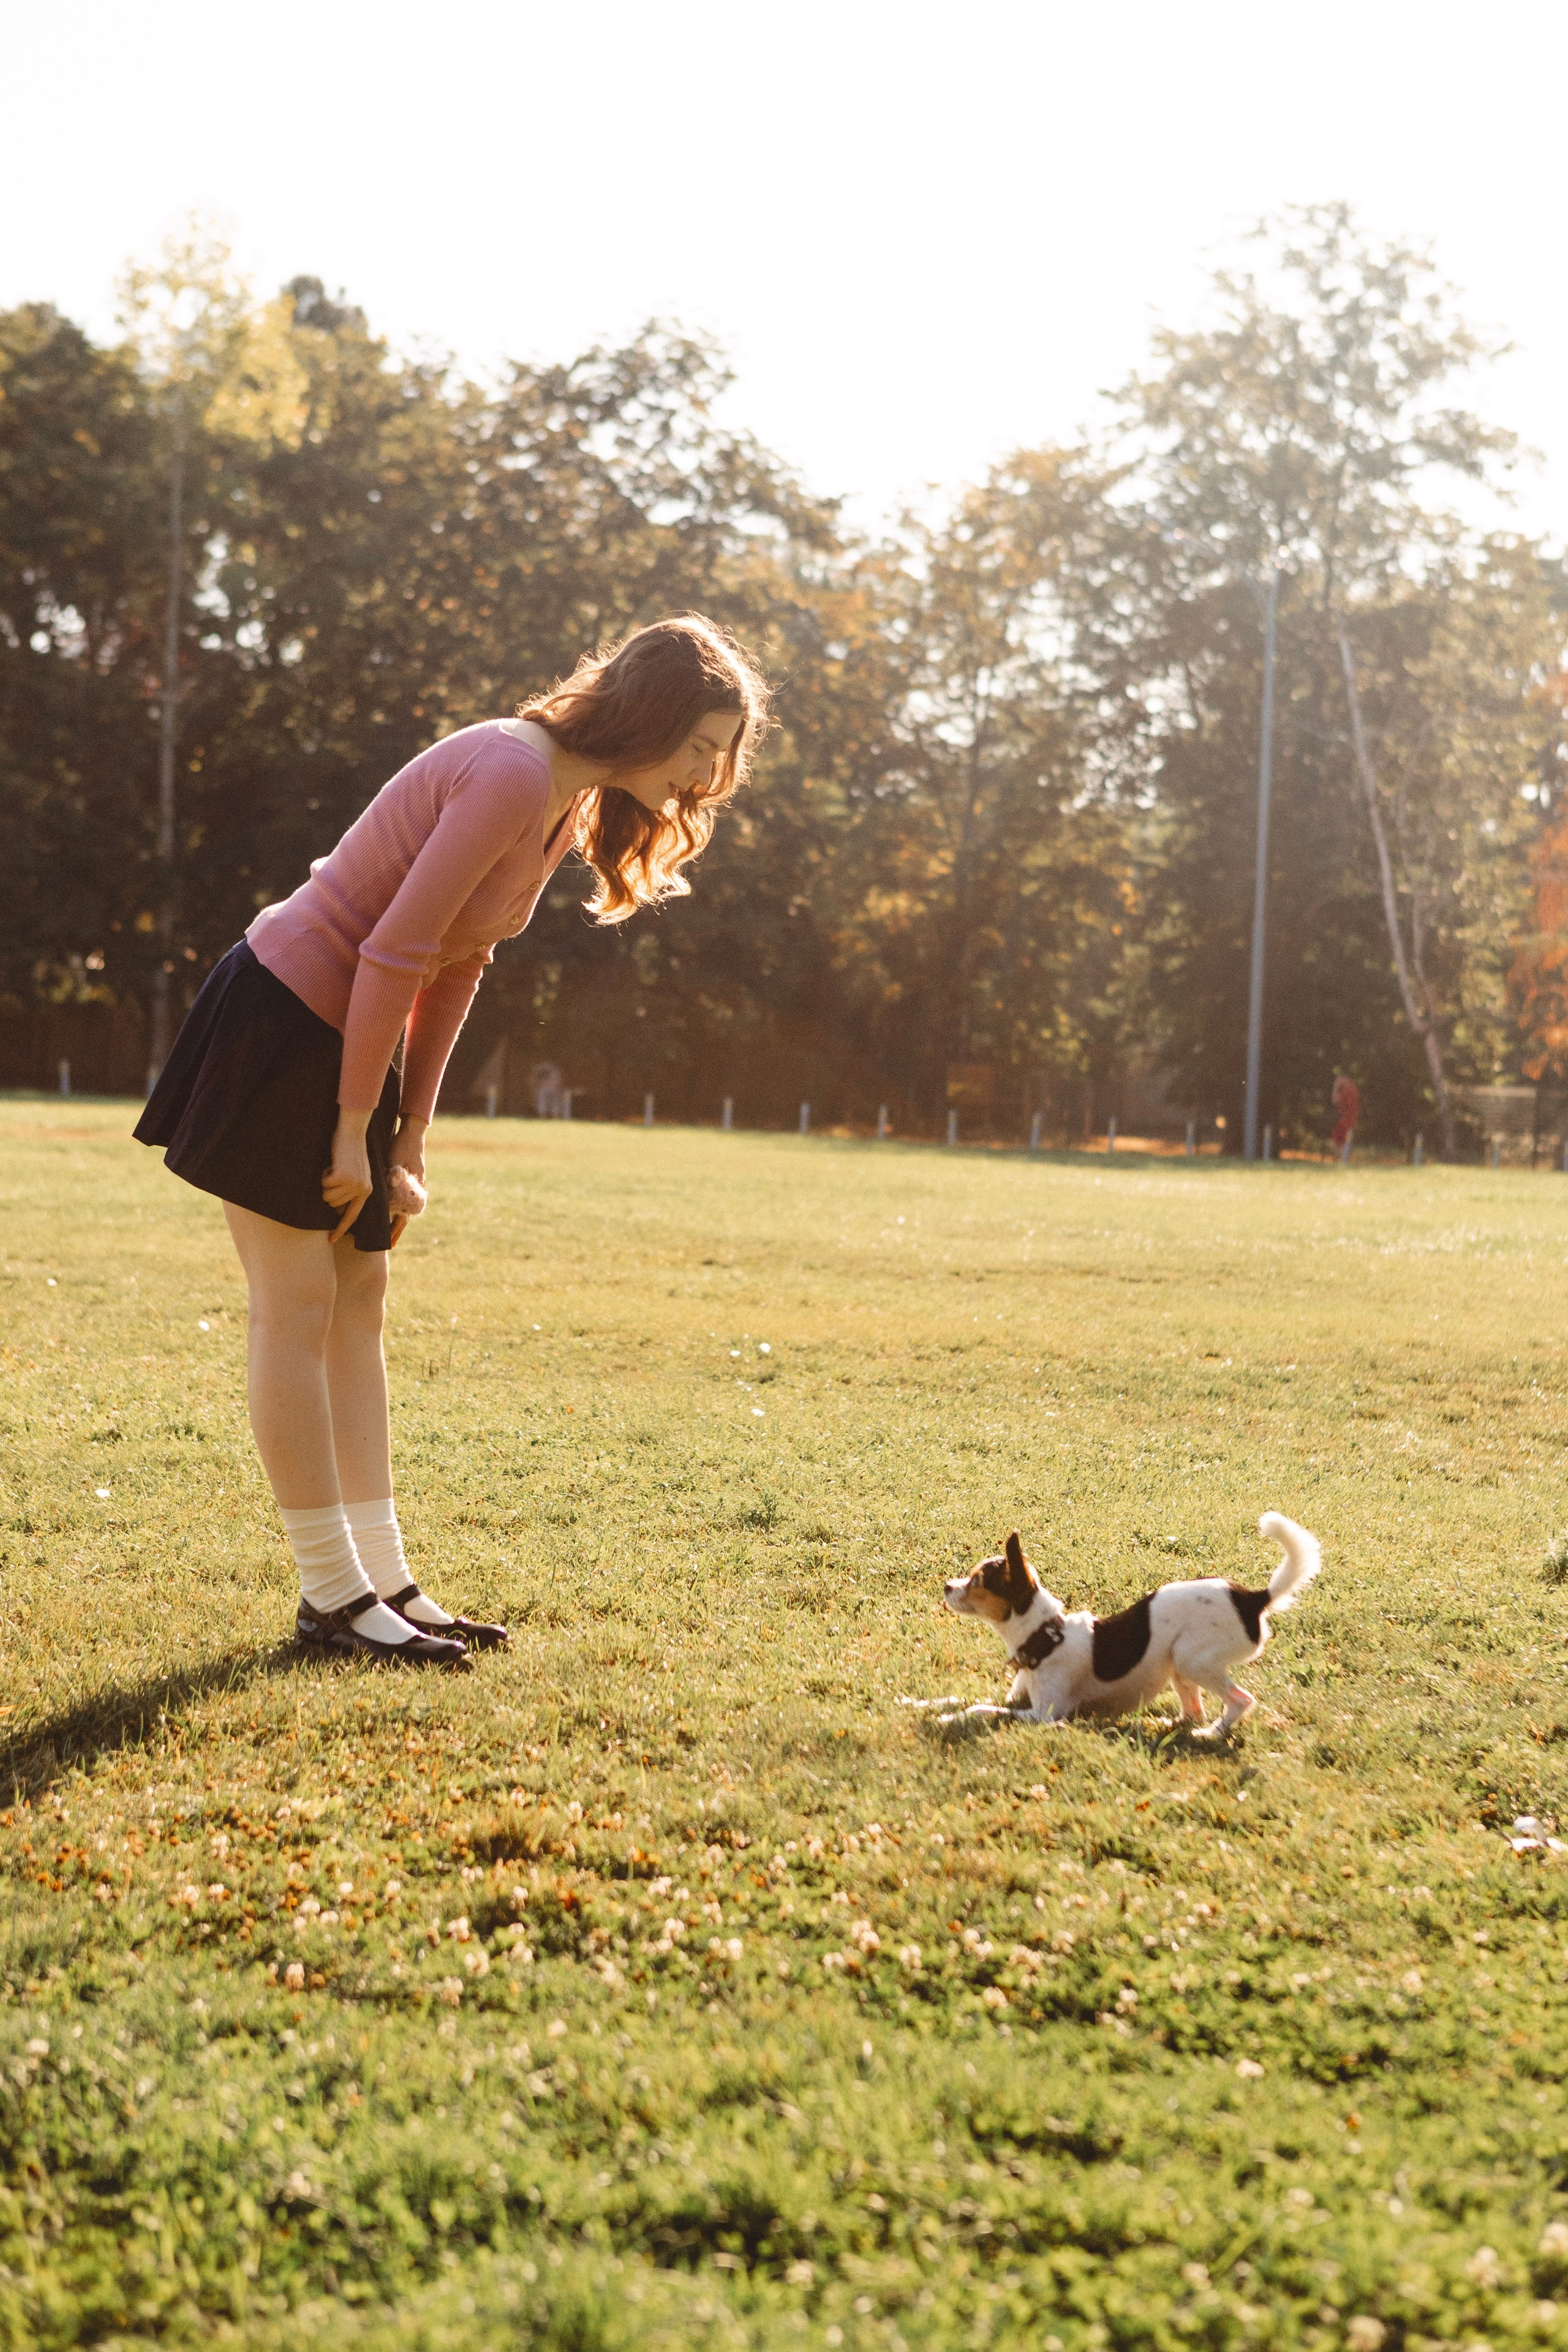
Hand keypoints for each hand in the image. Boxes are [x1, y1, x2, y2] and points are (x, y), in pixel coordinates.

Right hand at [322, 1110, 373, 1242]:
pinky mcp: (343, 1176)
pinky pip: (324, 1183)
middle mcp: (362, 1190)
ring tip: (335, 1168)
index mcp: (366, 1192)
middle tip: (336, 1173)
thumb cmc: (350, 1152)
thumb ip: (349, 1192)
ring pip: (327, 1195)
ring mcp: (353, 1184)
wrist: (352, 1132)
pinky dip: (324, 1173)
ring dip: (326, 1182)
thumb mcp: (355, 1174)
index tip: (330, 1240)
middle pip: (332, 1204)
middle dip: (328, 1190)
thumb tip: (336, 1209)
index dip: (340, 1229)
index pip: (351, 1216)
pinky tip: (332, 1163)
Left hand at [387, 1114, 428, 1250]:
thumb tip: (386, 1197)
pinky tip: (390, 1210)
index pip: (405, 1216)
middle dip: (396, 1229)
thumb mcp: (396, 1163)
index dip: (397, 1230)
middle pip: (405, 1215)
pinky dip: (397, 1206)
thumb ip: (393, 1179)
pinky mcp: (409, 1178)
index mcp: (415, 1189)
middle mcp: (416, 1189)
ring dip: (397, 1218)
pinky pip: (403, 1197)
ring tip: (388, 1231)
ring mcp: (414, 1184)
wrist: (412, 1131)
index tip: (390, 1243)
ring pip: (404, 1206)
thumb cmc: (403, 1146)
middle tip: (390, 1244)